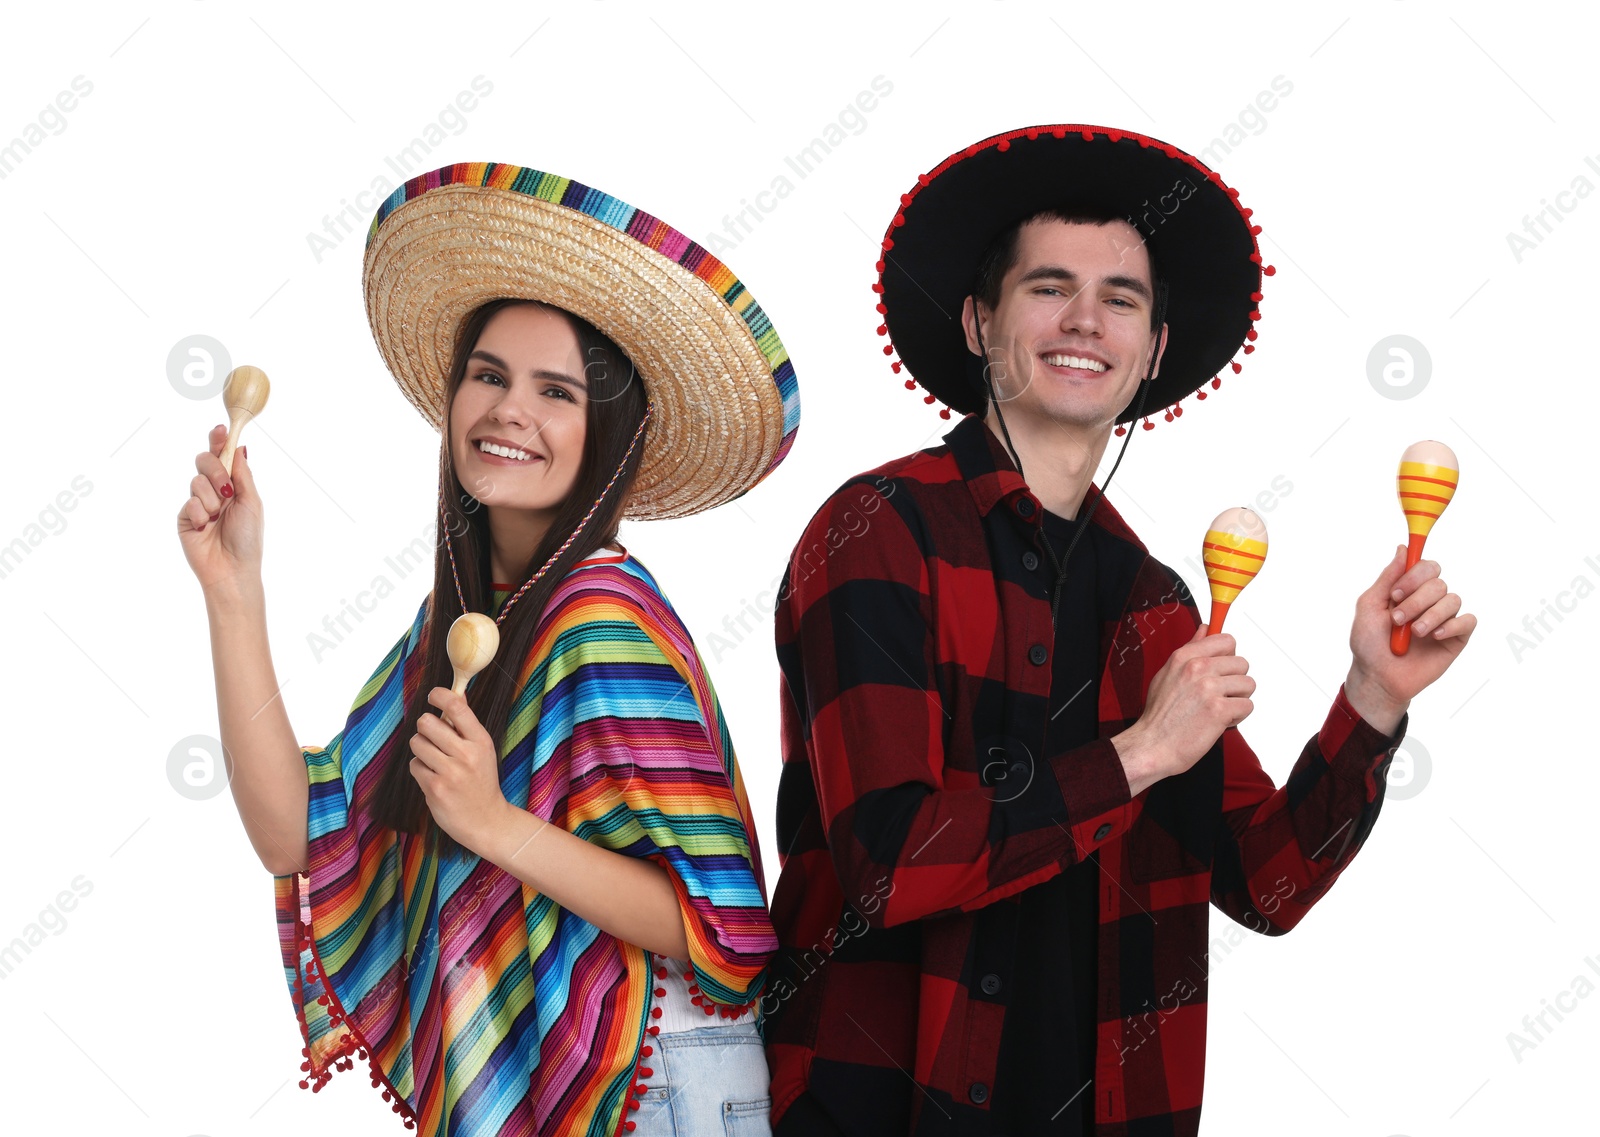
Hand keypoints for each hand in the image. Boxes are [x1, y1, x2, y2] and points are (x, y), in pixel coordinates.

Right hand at [178, 424, 262, 589]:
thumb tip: (240, 447)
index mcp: (233, 486)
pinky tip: (205, 528)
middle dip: (215, 470)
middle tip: (226, 490)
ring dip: (211, 498)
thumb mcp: (251, 502)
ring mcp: (198, 504)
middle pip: (204, 461)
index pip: (222, 457)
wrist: (232, 568)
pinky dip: (200, 515)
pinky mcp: (184, 517)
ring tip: (217, 517)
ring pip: (196, 481)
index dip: (219, 441)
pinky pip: (189, 503)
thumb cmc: (248, 538)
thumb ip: (242, 475)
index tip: (221, 428)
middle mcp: (215, 492)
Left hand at [409, 688, 508, 852]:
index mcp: (480, 741)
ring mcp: (450, 772)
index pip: (456, 706)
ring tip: (434, 760)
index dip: (439, 695)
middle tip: (432, 736)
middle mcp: (466, 754)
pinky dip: (420, 769)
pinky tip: (433, 778)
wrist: (486, 820)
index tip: (433, 697)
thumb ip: (467, 724)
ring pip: (417, 743)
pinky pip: (415, 765)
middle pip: (427, 722)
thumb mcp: (482, 750)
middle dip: (425, 727)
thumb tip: (457, 694)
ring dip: (421, 749)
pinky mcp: (435, 788)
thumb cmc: (481, 780)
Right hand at [1119, 625, 1254, 787]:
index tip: (1222, 668)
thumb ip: (1191, 649)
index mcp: (1185, 656)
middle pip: (1242, 663)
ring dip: (1237, 700)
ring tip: (1216, 709)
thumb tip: (1205, 629)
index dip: (1228, 656)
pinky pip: (1247, 706)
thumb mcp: (1167, 674)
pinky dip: (1236, 717)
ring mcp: (1209, 688)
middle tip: (1216, 696)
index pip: (1226, 640)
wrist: (1152, 746)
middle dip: (1234, 682)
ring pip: (1248, 685)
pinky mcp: (1219, 710)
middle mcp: (1197, 668)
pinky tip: (1218, 722)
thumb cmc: (1159, 715)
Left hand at [1346, 544, 1475, 720]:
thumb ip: (1388, 577)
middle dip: (1416, 599)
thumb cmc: (1369, 642)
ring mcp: (1444, 619)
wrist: (1377, 676)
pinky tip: (1434, 636)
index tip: (1395, 593)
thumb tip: (1403, 548)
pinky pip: (1467, 621)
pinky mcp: (1457, 638)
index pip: (1426, 566)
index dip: (1414, 575)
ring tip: (1413, 633)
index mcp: (1409, 590)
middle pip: (1438, 582)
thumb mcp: (1370, 605)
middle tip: (1398, 618)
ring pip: (1452, 600)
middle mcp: (1429, 601)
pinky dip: (1451, 626)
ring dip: (1430, 615)